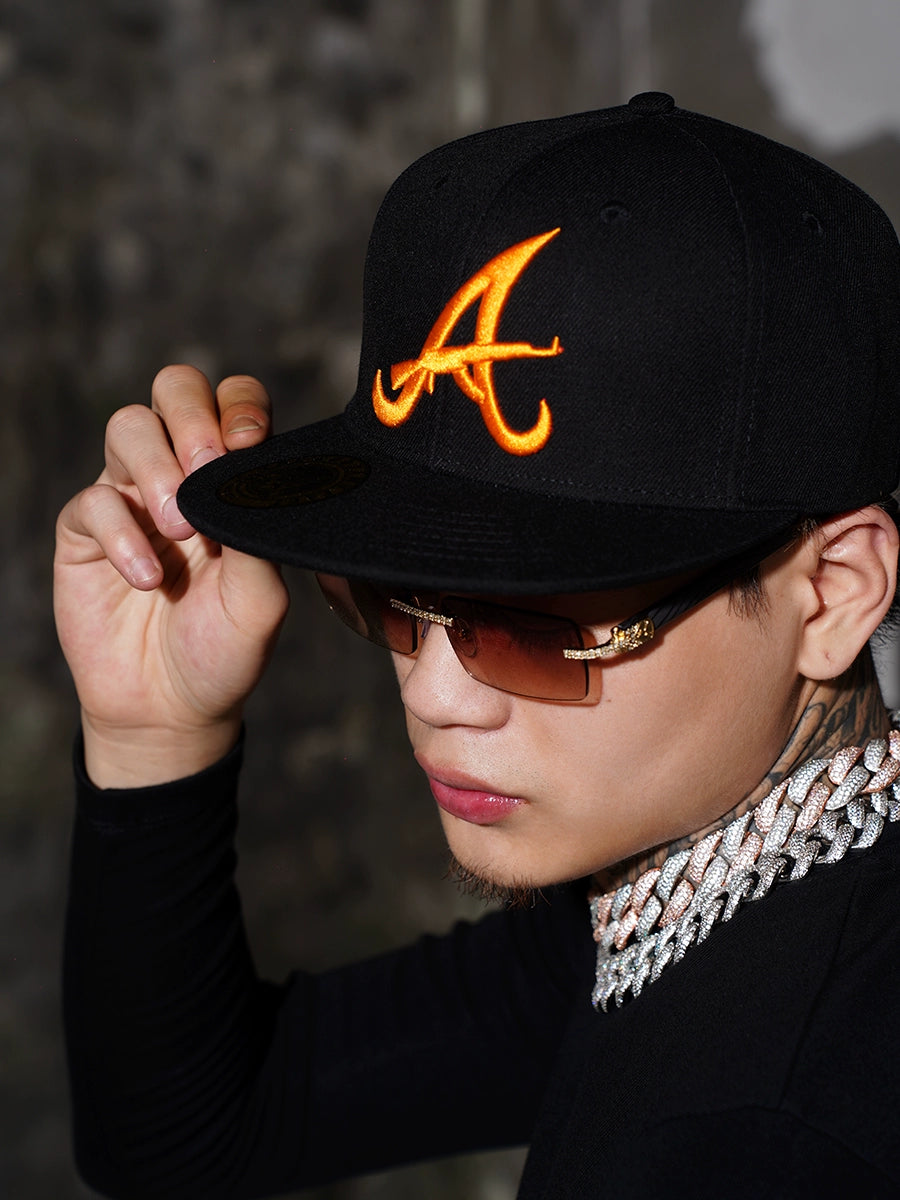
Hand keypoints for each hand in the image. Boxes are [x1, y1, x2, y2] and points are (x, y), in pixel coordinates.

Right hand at [54, 366, 289, 786]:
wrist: (171, 708)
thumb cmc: (225, 649)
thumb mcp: (261, 596)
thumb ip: (258, 529)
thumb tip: (252, 464)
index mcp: (234, 479)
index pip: (236, 404)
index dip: (240, 407)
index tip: (248, 445)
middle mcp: (184, 475)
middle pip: (176, 390)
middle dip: (191, 417)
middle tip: (207, 468)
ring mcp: (133, 497)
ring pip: (128, 426)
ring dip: (156, 468)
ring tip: (178, 527)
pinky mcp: (86, 531)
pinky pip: (93, 500)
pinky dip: (121, 535)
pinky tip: (146, 578)